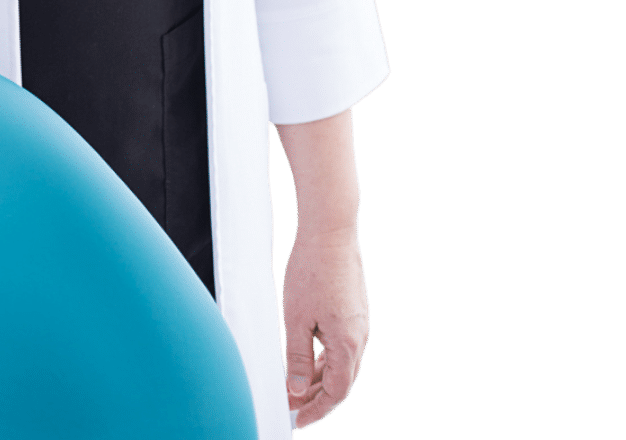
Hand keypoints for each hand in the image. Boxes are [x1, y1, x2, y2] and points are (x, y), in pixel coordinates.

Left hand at [280, 226, 369, 427]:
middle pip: (340, 382)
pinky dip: (323, 357)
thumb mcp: (296, 316)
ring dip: (318, 377)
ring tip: (292, 385)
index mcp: (348, 344)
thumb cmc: (311, 269)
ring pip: (340, 363)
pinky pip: (340, 346)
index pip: (336, 393)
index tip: (296, 420)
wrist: (330, 230)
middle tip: (289, 405)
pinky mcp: (354, 312)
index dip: (316, 410)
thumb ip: (297, 356)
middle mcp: (360, 338)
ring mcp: (359, 324)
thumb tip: (297, 390)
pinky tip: (305, 358)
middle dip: (315, 397)